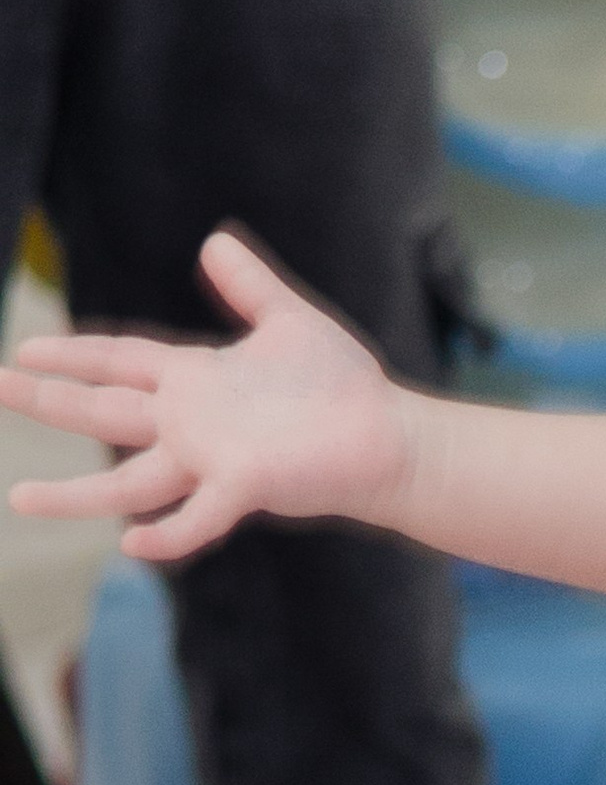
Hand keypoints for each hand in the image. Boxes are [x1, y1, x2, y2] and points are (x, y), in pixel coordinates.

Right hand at [0, 231, 418, 558]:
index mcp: (196, 379)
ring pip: (128, 478)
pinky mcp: (247, 486)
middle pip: (103, 411)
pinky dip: (167, 533)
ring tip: (19, 499)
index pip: (119, 362)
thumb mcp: (289, 319)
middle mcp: (193, 423)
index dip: (74, 355)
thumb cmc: (344, 387)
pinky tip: (130, 543)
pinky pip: (198, 517)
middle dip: (46, 402)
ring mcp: (213, 459)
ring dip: (75, 492)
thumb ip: (249, 285)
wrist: (391, 438)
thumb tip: (214, 241)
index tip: (25, 349)